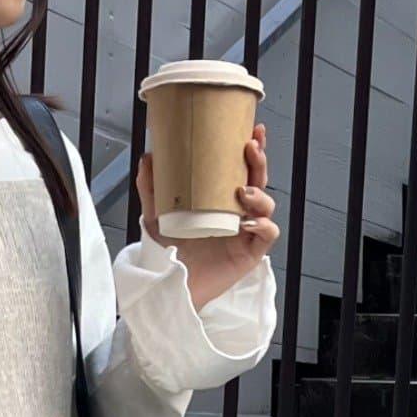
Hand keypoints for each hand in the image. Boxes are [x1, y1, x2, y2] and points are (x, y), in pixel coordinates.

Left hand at [136, 123, 278, 310]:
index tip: (252, 130)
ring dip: (260, 194)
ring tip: (243, 190)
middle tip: (250, 147)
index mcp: (223, 201)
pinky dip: (264, 225)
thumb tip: (148, 157)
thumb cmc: (170, 254)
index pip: (242, 170)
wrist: (171, 286)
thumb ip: (152, 188)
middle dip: (259, 162)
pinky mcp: (249, 254)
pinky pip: (268, 234)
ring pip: (267, 206)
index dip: (252, 150)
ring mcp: (246, 234)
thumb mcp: (158, 216)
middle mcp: (238, 214)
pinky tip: (249, 222)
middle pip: (259, 182)